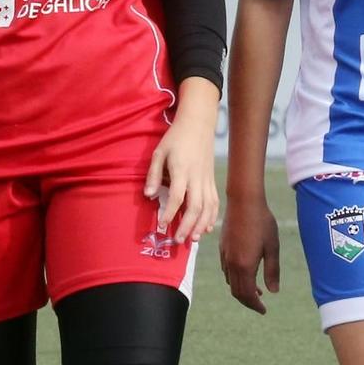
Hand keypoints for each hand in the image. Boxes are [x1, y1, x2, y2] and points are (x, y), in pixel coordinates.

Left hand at [146, 114, 218, 245]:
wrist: (198, 124)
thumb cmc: (175, 138)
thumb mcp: (159, 153)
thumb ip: (153, 175)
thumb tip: (148, 195)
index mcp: (182, 170)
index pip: (177, 197)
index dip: (170, 214)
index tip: (162, 226)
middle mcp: (197, 177)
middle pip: (195, 207)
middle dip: (187, 226)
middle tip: (178, 240)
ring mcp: (207, 179)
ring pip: (208, 207)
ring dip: (201, 225)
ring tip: (192, 239)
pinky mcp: (212, 180)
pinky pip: (215, 202)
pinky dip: (212, 217)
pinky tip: (207, 228)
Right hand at [219, 196, 280, 313]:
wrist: (244, 202)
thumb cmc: (262, 223)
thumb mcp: (272, 247)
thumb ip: (272, 271)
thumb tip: (273, 292)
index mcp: (245, 266)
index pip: (247, 294)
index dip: (255, 305)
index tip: (264, 310)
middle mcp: (232, 264)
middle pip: (236, 291)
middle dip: (248, 301)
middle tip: (260, 305)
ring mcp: (225, 256)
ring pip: (230, 282)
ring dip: (241, 290)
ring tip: (256, 291)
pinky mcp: (223, 249)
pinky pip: (226, 271)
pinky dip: (235, 279)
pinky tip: (245, 273)